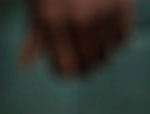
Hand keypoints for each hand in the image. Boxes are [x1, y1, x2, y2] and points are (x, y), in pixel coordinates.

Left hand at [20, 0, 134, 77]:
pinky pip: (124, 39)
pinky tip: (106, 26)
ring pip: (108, 54)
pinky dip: (116, 37)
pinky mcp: (123, 7)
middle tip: (82, 55)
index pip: (66, 69)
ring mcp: (104, 14)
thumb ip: (34, 36)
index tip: (65, 66)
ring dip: (101, 51)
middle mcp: (79, 21)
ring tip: (93, 37)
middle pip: (90, 65)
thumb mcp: (36, 4)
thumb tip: (25, 65)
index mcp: (52, 23)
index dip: (65, 71)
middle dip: (85, 64)